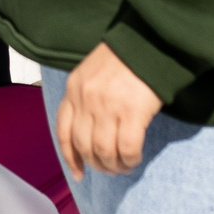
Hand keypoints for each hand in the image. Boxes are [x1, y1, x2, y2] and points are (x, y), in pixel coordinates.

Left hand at [55, 43, 158, 180]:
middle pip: (84, 146)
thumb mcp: (93, 72)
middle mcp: (86, 99)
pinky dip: (130, 160)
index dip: (70, 157)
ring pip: (104, 152)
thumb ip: (86, 97)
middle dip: (96, 164)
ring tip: (123, 167)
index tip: (79, 173)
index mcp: (74, 88)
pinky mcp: (132, 112)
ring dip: (114, 166)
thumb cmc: (125, 56)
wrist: (150, 39)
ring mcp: (108, 106)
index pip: (63, 131)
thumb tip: (90, 132)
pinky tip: (134, 160)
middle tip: (109, 169)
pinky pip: (127, 149)